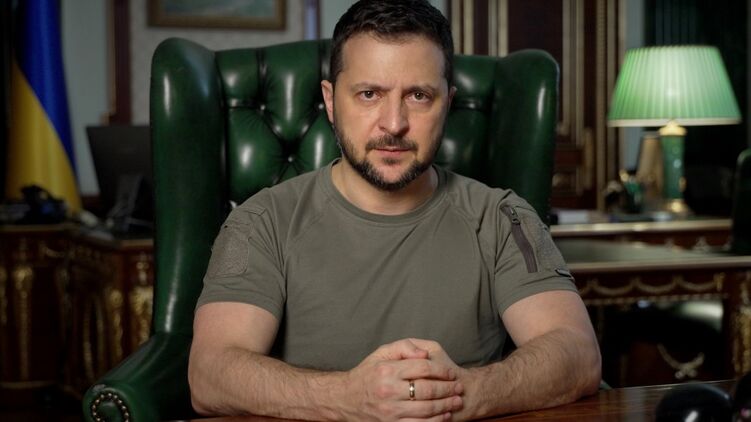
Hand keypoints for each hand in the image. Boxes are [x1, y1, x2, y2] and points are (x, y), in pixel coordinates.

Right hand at [338, 339, 463, 420]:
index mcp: (387, 370)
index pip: (423, 368)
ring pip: (426, 410)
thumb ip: (404, 347)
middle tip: (459, 388)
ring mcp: (390, 411)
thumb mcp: (382, 353)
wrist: (346, 399)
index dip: (442, 371)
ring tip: (456, 401)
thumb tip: (425, 355)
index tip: (452, 373)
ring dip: (446, 406)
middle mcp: (388, 391)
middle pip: (427, 390)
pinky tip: (444, 416)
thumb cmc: (368, 373)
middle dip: (448, 389)